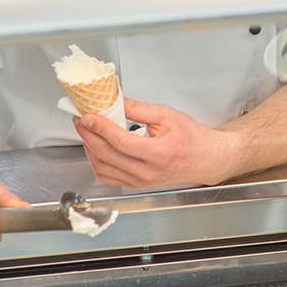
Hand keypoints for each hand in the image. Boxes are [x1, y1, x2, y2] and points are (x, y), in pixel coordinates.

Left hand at [74, 98, 239, 187]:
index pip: (120, 142)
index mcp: (157, 153)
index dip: (100, 128)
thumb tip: (114, 101)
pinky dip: (97, 162)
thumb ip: (138, 109)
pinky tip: (96, 147)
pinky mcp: (136, 185)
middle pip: (107, 155)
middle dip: (88, 135)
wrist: (206, 159)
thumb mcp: (167, 116)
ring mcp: (140, 181)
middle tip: (80, 119)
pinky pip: (108, 177)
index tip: (87, 116)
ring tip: (87, 130)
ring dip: (90, 148)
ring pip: (103, 168)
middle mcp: (147, 172)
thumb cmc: (192, 138)